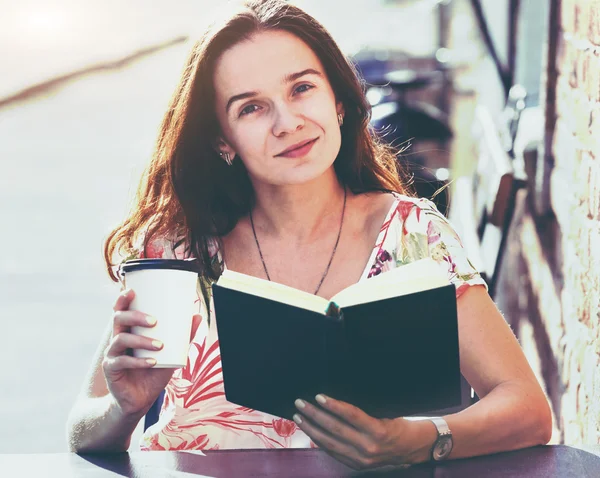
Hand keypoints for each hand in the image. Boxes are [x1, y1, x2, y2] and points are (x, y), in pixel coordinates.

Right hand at [102, 289, 201, 417]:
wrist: (140, 399)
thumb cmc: (153, 372)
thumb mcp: (171, 353)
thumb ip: (183, 336)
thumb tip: (197, 316)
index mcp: (129, 330)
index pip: (121, 310)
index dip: (122, 299)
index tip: (132, 291)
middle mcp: (117, 339)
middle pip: (118, 319)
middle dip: (136, 316)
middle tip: (155, 321)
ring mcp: (112, 354)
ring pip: (120, 339)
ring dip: (142, 340)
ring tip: (160, 345)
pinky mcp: (111, 370)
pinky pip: (122, 361)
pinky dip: (139, 361)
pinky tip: (152, 362)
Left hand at [293, 394, 415, 470]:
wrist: (413, 449)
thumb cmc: (399, 425)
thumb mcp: (385, 413)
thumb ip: (362, 412)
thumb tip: (336, 400)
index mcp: (378, 430)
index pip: (350, 415)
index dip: (333, 405)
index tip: (319, 396)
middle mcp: (368, 446)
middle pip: (335, 429)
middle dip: (315, 415)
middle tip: (301, 403)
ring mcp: (361, 458)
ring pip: (330, 442)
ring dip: (312, 429)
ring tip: (299, 417)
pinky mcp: (357, 465)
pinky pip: (333, 452)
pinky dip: (320, 441)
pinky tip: (311, 432)